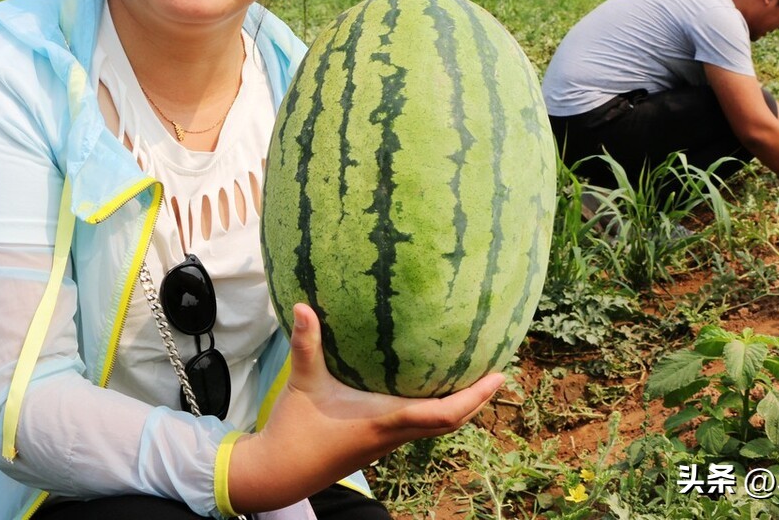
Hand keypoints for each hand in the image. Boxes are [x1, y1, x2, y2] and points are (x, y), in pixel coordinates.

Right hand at [227, 304, 502, 512]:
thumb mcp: (301, 383)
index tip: (498, 376)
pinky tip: (430, 387)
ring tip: (475, 376)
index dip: (474, 396)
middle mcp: (393, 434)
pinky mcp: (378, 442)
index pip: (442, 414)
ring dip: (460, 405)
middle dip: (478, 399)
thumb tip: (303, 304)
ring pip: (437, 426)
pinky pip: (419, 425)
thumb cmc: (294, 431)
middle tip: (498, 372)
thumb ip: (306, 344)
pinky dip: (437, 408)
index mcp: (384, 421)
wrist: (281, 473)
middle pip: (451, 422)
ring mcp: (387, 441)